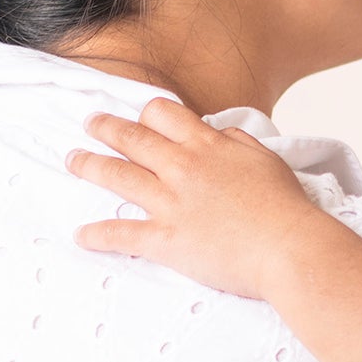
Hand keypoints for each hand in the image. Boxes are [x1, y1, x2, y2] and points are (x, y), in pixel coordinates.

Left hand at [67, 98, 328, 302]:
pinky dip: (97, 236)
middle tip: (89, 123)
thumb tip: (220, 134)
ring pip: (118, 176)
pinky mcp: (166, 240)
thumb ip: (238, 143)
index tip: (138, 116)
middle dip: (106, 128)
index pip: (165, 114)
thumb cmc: (286, 208)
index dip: (147, 113)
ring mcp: (170, 203)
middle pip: (133, 138)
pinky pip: (122, 235)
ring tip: (73, 160)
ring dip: (90, 165)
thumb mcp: (266, 160)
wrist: (289, 248)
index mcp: (208, 146)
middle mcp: (183, 168)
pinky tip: (80, 236)